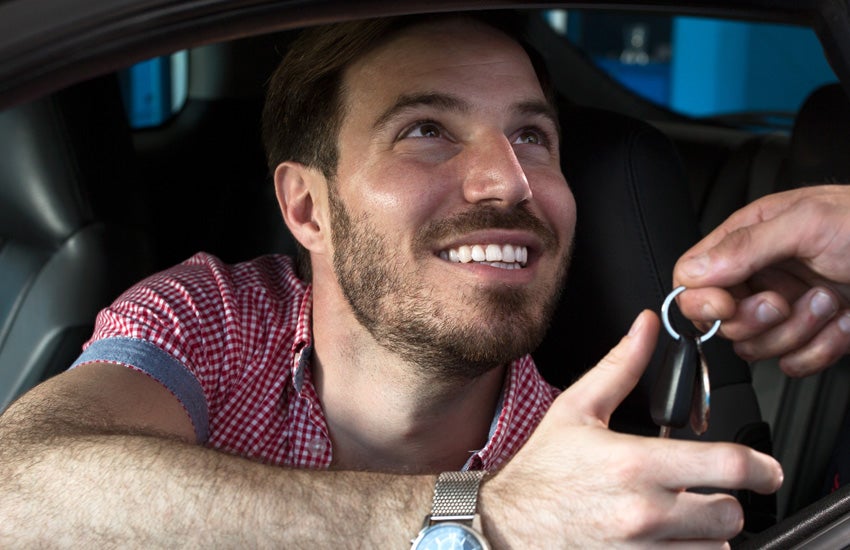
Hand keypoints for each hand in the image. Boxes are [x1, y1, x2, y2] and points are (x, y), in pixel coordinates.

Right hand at [480, 311, 782, 546]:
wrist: (505, 525)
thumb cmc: (541, 471)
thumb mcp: (577, 410)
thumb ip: (620, 367)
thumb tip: (645, 328)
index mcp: (634, 463)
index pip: (727, 466)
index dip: (761, 467)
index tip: (767, 470)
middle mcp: (643, 513)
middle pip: (731, 513)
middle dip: (724, 500)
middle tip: (701, 491)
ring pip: (717, 549)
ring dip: (706, 534)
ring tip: (678, 518)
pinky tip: (664, 539)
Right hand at [673, 185, 849, 375]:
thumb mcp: (808, 223)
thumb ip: (744, 246)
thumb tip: (694, 270)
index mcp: (748, 239)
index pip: (693, 278)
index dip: (703, 299)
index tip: (726, 305)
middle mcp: (763, 275)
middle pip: (721, 320)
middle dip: (757, 318)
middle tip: (783, 300)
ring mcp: (788, 309)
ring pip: (756, 348)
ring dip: (799, 330)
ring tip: (830, 300)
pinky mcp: (814, 338)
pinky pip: (793, 364)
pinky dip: (822, 349)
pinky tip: (843, 322)